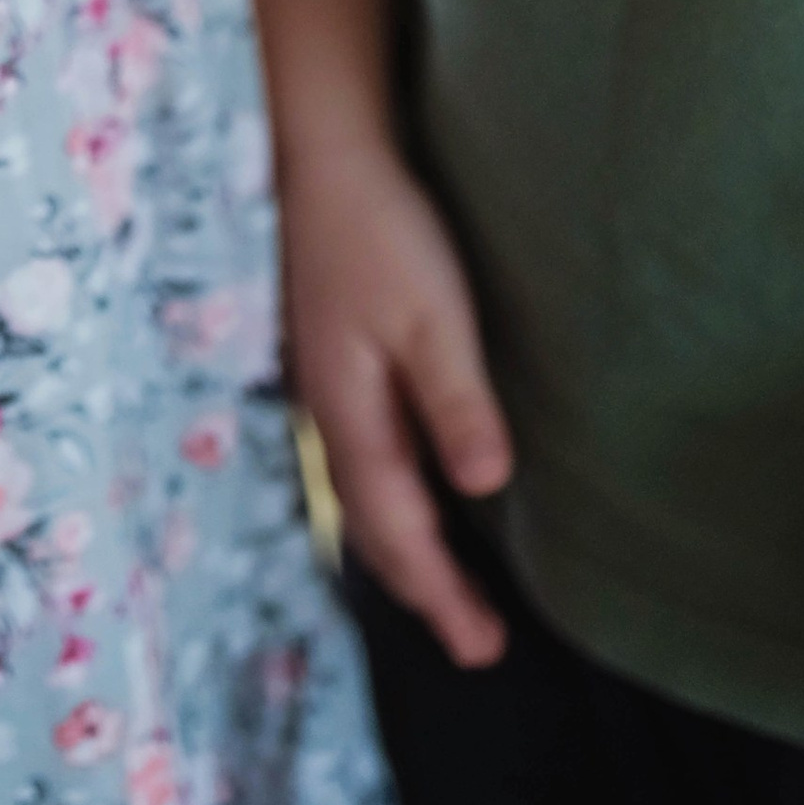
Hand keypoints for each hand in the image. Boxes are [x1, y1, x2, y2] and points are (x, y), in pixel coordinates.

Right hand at [279, 125, 515, 668]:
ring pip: (365, 493)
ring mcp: (326, 385)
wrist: (318, 154)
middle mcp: (331, 413)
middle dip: (423, 588)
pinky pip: (363, 457)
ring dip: (405, 548)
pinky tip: (413, 489)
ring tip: (444, 586)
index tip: (482, 650)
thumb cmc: (380, 231)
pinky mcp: (333, 358)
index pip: (397, 531)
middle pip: (373, 525)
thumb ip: (456, 403)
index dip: (439, 594)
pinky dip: (392, 501)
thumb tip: (484, 490)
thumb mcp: (433, 316)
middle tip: (477, 643)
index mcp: (353, 414)